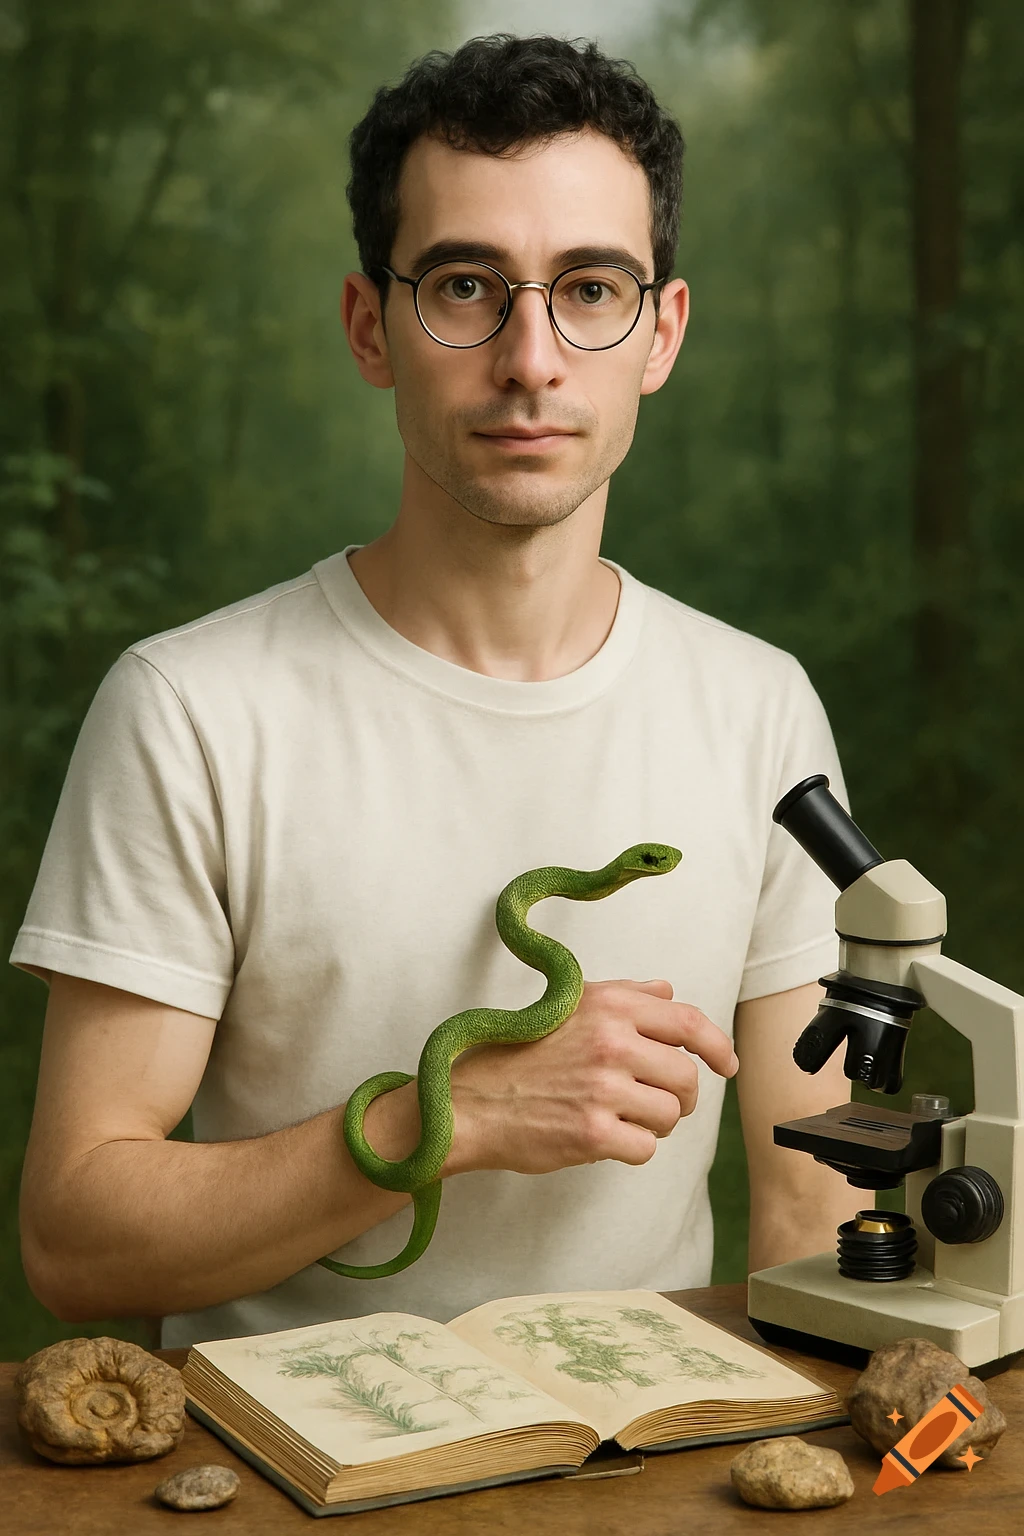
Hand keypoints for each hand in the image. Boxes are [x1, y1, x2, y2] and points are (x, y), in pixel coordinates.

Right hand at [442, 979, 738, 1177]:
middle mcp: (611, 1042)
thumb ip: (624, 996)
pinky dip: (633, 1147)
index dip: (717, 1047)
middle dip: (680, 1096)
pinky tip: (606, 1137)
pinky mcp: (593, 1132)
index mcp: (610, 1006)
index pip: (688, 1023)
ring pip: (670, 1115)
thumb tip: (668, 991)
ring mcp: (603, 1089)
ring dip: (655, 1123)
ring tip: (624, 1118)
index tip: (726, 1065)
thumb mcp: (569, 1005)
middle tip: (659, 1102)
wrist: (469, 1101)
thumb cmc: (517, 1052)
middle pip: (685, 1077)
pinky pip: (645, 1147)